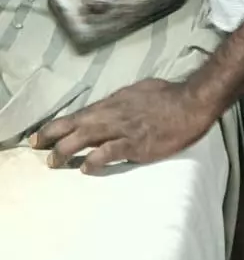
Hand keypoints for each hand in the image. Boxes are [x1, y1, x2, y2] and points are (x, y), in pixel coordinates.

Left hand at [30, 79, 212, 173]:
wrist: (191, 103)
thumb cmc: (169, 96)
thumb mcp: (141, 91)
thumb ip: (124, 101)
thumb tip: (113, 108)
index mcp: (115, 102)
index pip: (80, 113)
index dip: (59, 124)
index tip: (41, 134)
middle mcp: (114, 113)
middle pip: (76, 124)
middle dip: (53, 135)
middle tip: (36, 146)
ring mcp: (124, 128)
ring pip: (86, 138)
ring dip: (67, 150)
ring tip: (53, 161)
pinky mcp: (136, 143)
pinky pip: (109, 152)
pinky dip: (95, 160)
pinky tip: (85, 169)